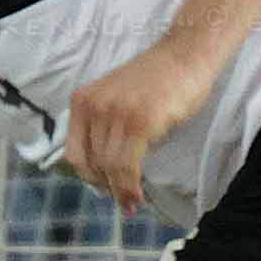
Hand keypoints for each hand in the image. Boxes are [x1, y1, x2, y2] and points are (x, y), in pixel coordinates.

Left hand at [63, 41, 213, 213]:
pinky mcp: (140, 123)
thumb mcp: (116, 98)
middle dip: (107, 188)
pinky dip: (131, 187)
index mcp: (83, 101)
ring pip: (110, 168)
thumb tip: (104, 168)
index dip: (89, 177)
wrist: (185, 56)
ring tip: (132, 204)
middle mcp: (94, 106)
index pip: (74, 153)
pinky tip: (138, 196)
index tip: (104, 188)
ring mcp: (117, 114)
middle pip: (93, 163)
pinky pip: (128, 166)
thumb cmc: (157, 80)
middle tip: (123, 202)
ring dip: (121, 192)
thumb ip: (104, 125)